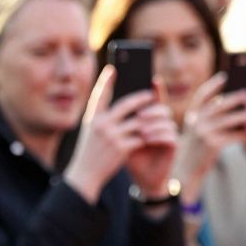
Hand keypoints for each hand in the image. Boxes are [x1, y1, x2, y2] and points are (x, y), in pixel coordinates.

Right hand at [65, 67, 160, 203]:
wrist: (84, 175)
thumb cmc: (90, 152)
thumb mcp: (91, 133)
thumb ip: (103, 119)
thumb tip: (124, 107)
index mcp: (92, 118)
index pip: (99, 95)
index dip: (106, 81)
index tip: (114, 69)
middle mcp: (100, 124)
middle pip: (127, 104)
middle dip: (142, 98)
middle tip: (151, 94)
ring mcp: (111, 136)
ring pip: (139, 121)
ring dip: (151, 119)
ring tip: (160, 115)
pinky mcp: (122, 148)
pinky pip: (142, 137)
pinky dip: (150, 135)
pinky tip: (156, 134)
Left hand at [125, 81, 179, 199]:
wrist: (141, 178)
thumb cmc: (131, 156)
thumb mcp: (123, 136)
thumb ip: (122, 120)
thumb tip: (113, 102)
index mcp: (152, 119)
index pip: (157, 100)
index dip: (158, 90)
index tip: (155, 80)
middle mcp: (163, 125)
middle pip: (163, 108)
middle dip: (151, 110)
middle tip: (139, 116)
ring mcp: (170, 135)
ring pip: (166, 121)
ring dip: (152, 124)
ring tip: (140, 132)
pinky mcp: (174, 146)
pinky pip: (169, 135)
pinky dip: (157, 135)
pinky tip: (146, 139)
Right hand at [174, 73, 245, 202]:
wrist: (183, 175)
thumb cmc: (192, 152)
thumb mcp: (194, 132)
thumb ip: (205, 118)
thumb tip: (223, 103)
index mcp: (190, 117)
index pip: (202, 95)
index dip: (213, 84)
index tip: (225, 76)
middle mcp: (196, 122)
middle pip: (220, 104)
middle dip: (236, 98)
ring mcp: (204, 133)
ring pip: (230, 119)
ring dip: (244, 115)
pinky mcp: (213, 145)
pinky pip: (234, 135)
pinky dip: (244, 133)